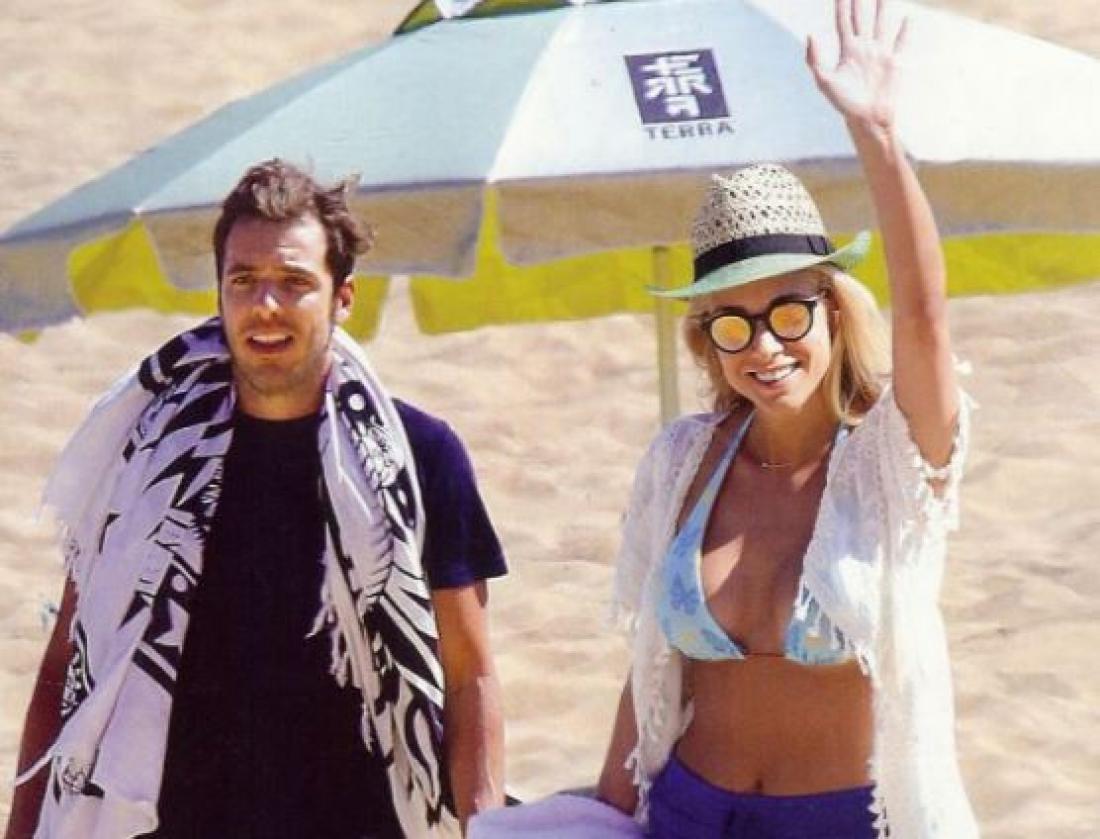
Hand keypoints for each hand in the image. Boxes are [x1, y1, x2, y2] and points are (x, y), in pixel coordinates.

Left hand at [806, 0, 908, 132]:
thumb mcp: (824, 81)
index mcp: (847, 51)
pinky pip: (901, 42)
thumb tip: (810, 35)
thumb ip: (814, 59)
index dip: (842, 5)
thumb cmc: (844, 103)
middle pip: (863, 18)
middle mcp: (864, 48)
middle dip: (862, 1)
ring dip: (882, 8)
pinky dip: (905, 31)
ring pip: (881, 24)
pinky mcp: (894, 62)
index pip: (844, 21)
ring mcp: (880, 53)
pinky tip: (907, 19)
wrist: (867, 118)